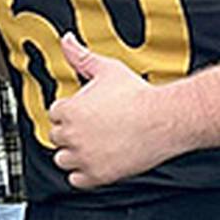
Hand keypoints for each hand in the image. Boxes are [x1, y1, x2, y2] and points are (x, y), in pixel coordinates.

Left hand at [47, 33, 184, 188]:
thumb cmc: (138, 95)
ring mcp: (83, 157)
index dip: (70, 111)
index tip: (85, 111)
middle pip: (56, 137)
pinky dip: (83, 173)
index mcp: (70, 110)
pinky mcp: (96, 175)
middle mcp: (72, 135)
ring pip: (62, 160)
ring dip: (73, 154)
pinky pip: (76, 180)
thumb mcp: (107, 69)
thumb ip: (81, 56)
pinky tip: (97, 160)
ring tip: (94, 144)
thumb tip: (66, 40)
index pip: (54, 113)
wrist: (165, 119)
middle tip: (92, 127)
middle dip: (70, 131)